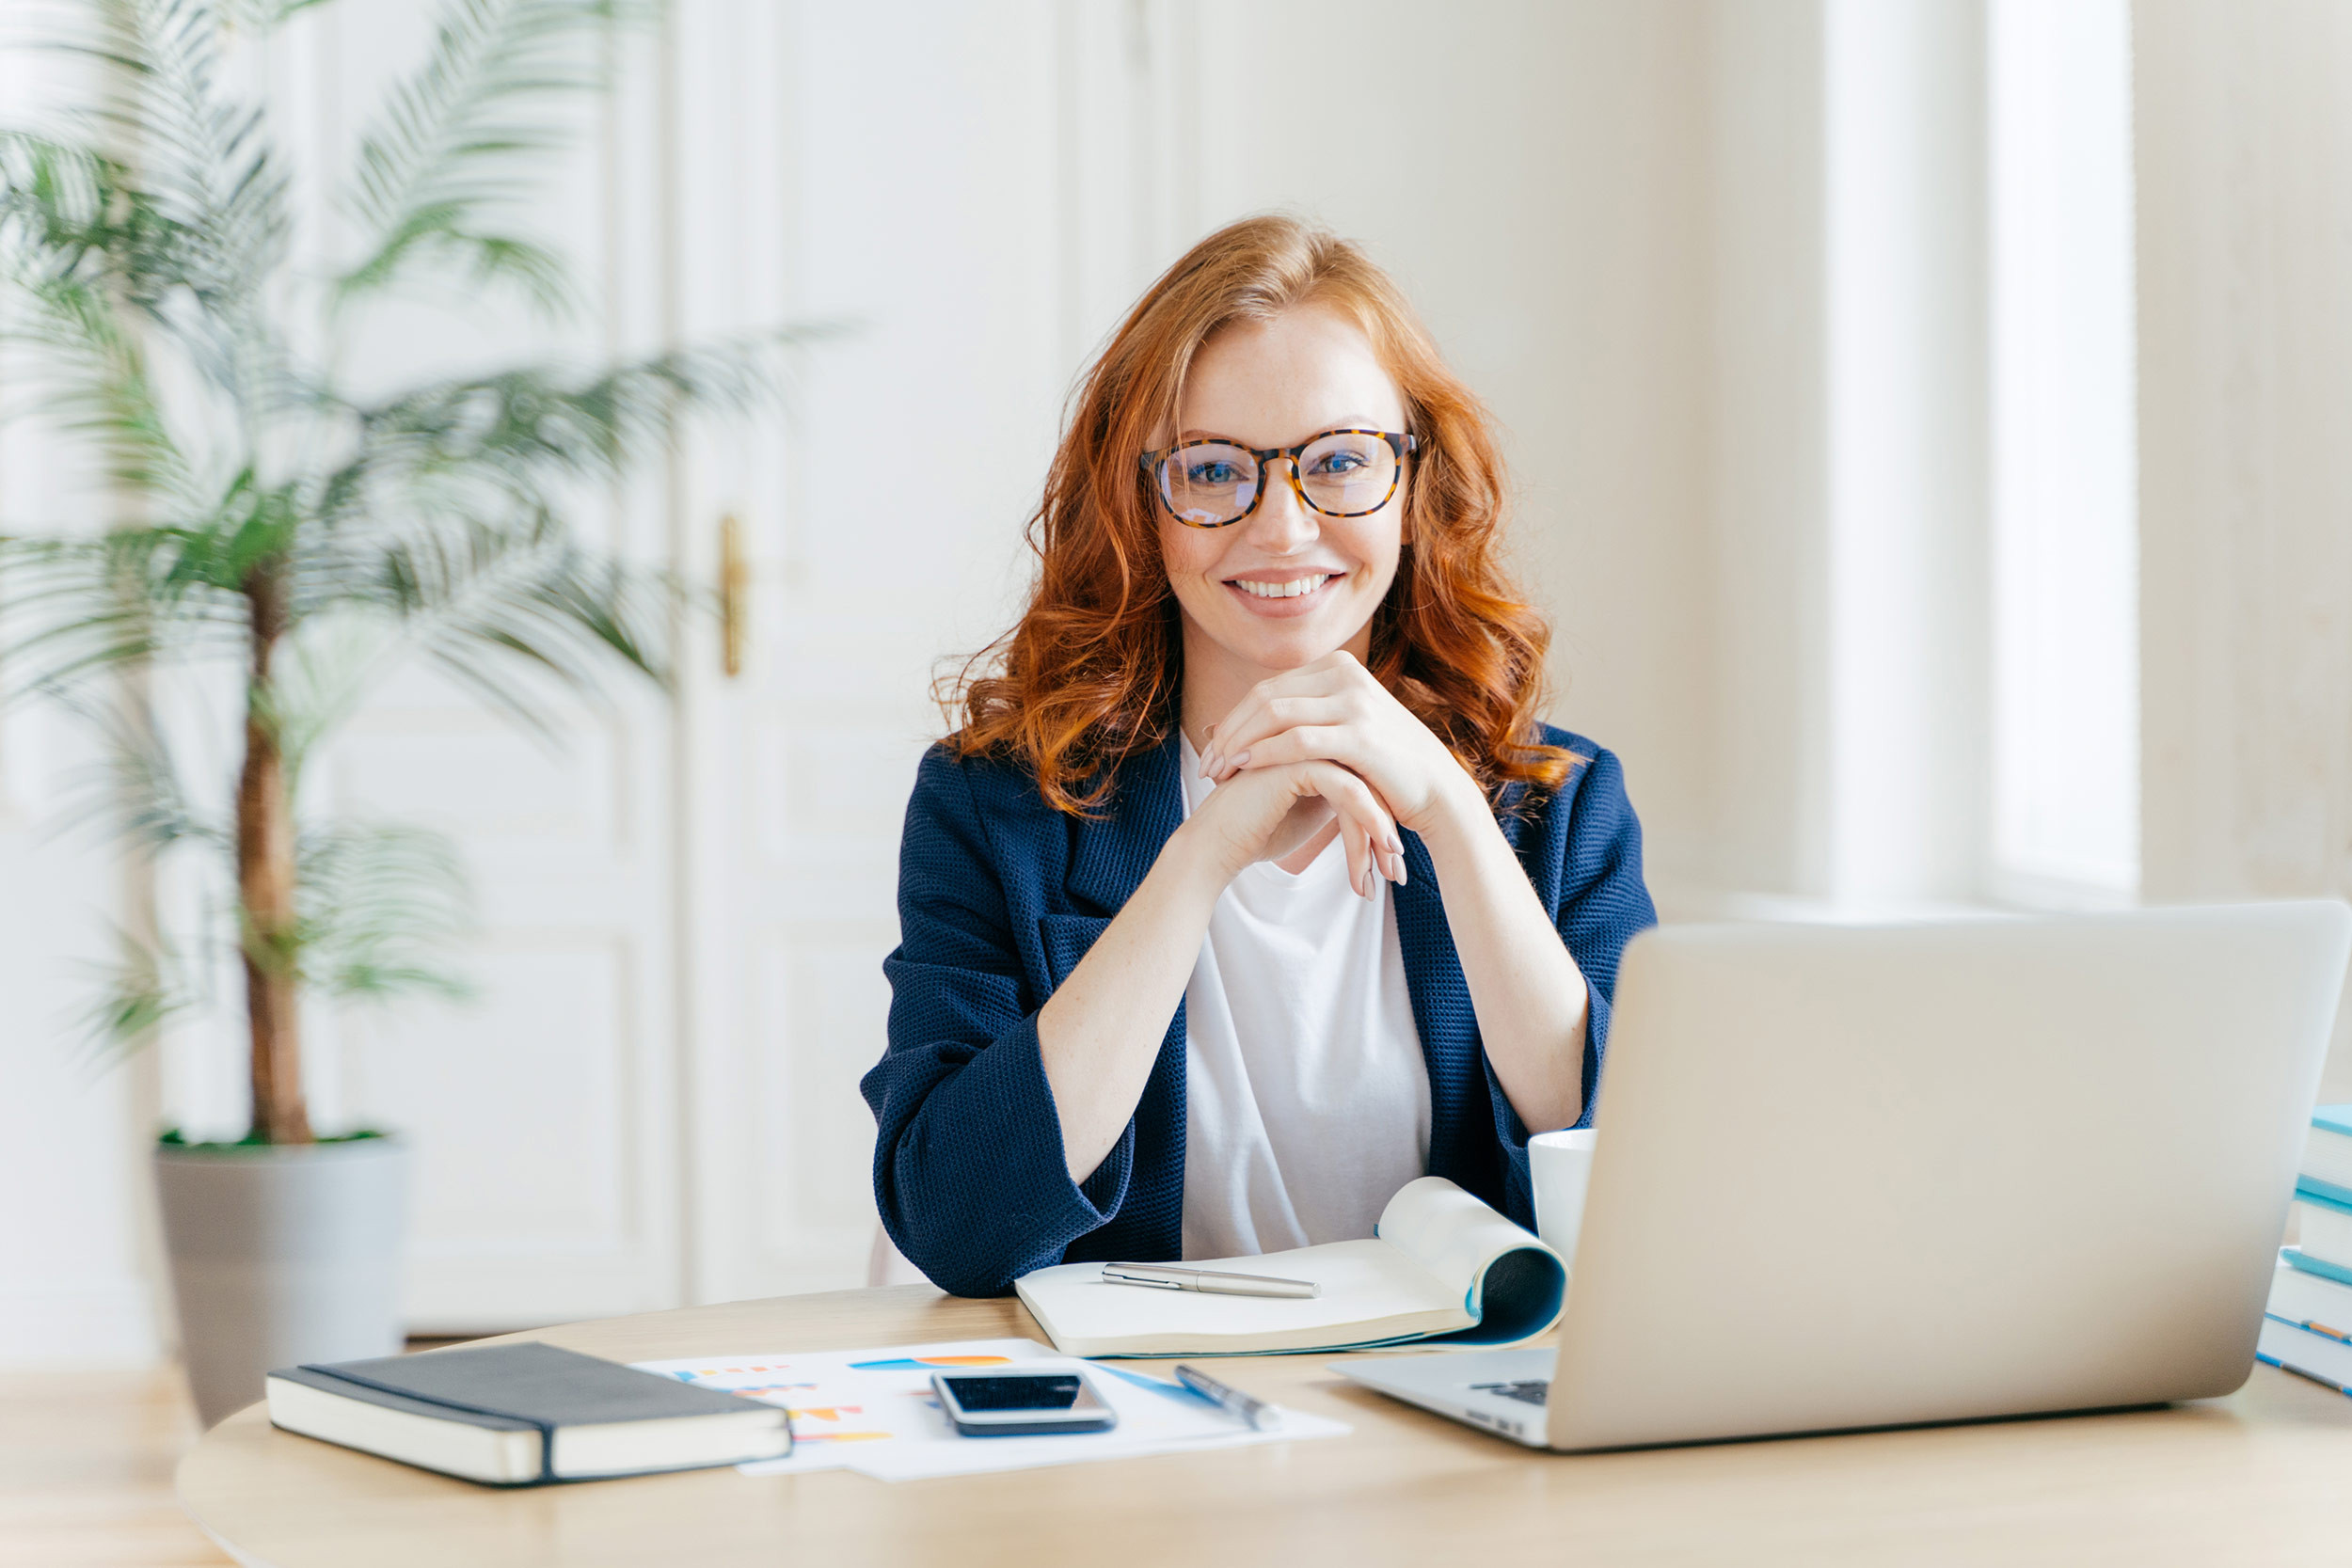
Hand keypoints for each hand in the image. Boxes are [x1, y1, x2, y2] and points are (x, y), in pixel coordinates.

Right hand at [1180, 756, 1401, 899]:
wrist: (1215, 846)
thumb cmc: (1258, 834)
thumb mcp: (1310, 814)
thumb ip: (1341, 799)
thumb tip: (1383, 811)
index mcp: (1314, 747)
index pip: (1364, 779)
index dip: (1383, 818)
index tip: (1394, 862)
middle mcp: (1311, 741)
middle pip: (1368, 780)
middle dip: (1387, 828)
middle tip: (1398, 871)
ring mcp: (1303, 747)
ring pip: (1363, 785)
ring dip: (1381, 833)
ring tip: (1392, 873)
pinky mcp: (1297, 764)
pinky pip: (1348, 791)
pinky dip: (1368, 824)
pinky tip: (1378, 854)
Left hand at [1198, 652, 1481, 858]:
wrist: (1436, 790)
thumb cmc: (1382, 767)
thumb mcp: (1341, 729)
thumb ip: (1301, 718)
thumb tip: (1240, 721)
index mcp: (1338, 667)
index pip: (1268, 688)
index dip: (1234, 719)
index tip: (1212, 750)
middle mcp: (1345, 674)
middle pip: (1266, 697)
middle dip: (1230, 732)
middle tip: (1206, 764)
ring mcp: (1354, 701)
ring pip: (1276, 714)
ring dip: (1239, 743)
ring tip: (1219, 771)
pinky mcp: (1361, 734)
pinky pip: (1298, 739)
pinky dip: (1265, 752)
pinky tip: (1244, 769)